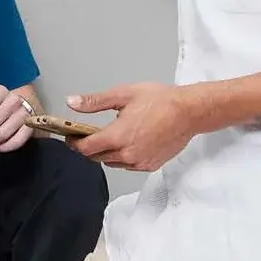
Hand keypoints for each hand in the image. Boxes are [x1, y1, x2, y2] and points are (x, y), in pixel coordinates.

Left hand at [67, 83, 199, 171]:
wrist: (189, 112)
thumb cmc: (160, 100)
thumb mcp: (124, 94)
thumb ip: (95, 102)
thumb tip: (72, 102)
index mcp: (117, 137)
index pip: (85, 148)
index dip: (74, 143)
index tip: (71, 136)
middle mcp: (126, 154)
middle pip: (96, 157)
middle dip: (88, 147)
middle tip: (87, 134)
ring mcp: (138, 162)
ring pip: (111, 163)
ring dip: (105, 153)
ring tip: (109, 137)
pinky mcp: (149, 166)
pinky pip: (127, 165)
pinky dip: (122, 157)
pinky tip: (127, 143)